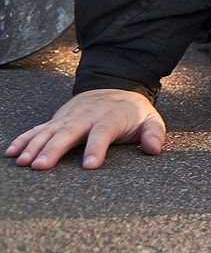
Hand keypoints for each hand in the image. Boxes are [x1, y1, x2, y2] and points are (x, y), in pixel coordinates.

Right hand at [5, 88, 165, 169]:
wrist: (115, 86)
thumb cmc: (132, 111)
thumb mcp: (150, 118)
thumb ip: (154, 133)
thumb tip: (154, 149)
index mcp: (111, 117)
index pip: (103, 132)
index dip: (96, 148)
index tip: (90, 165)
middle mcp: (87, 116)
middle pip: (70, 132)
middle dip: (54, 149)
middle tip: (41, 166)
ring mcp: (70, 117)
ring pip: (50, 131)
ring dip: (35, 146)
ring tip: (24, 162)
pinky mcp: (58, 119)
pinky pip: (38, 129)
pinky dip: (25, 139)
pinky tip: (12, 152)